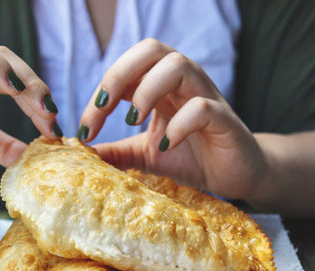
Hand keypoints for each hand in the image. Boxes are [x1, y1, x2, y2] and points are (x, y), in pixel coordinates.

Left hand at [79, 38, 266, 200]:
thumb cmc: (191, 158)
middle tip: (104, 110)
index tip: (85, 131)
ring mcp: (206, 97)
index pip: (126, 69)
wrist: (235, 175)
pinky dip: (180, 124)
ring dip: (148, 90)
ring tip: (133, 123)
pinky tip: (166, 146)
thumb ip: (115, 152)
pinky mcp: (224, 120)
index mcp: (160, 87)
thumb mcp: (143, 155)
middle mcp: (183, 83)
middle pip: (151, 50)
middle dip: (120, 74)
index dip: (101, 92)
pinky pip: (203, 107)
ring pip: (178, 65)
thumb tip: (78, 154)